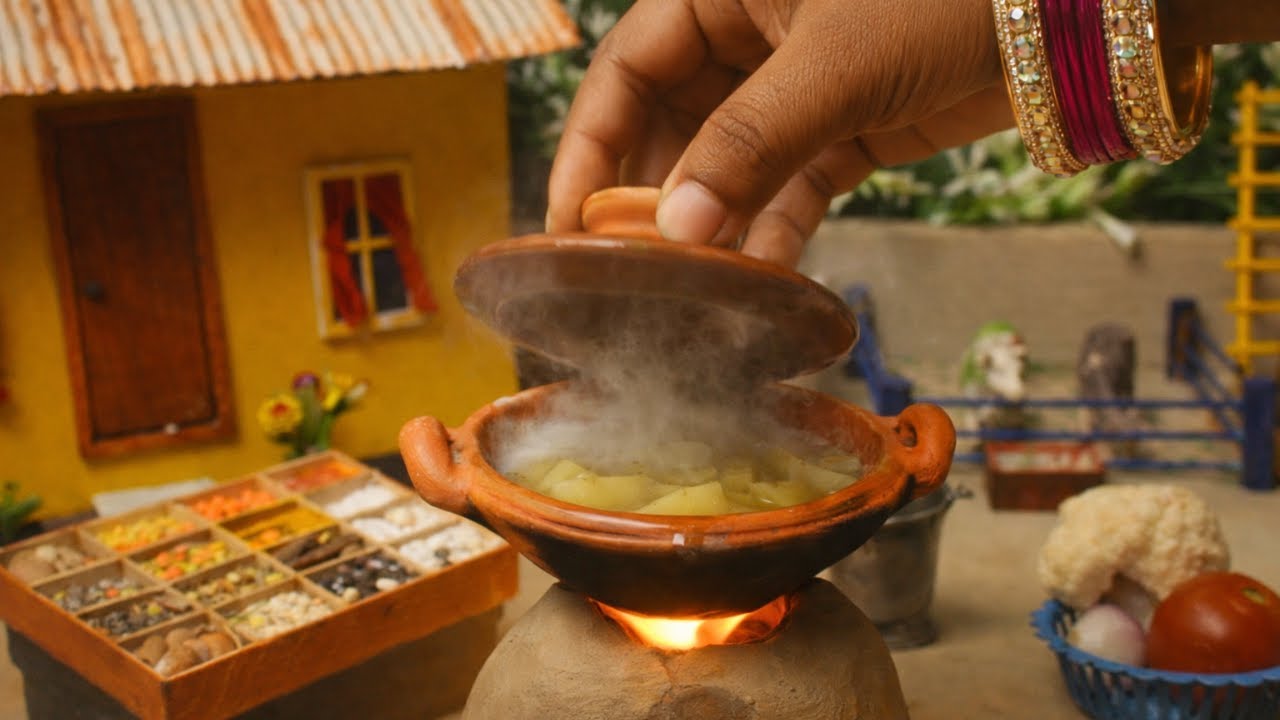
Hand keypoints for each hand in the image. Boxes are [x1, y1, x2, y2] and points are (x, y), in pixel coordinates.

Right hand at [547, 0, 1015, 266]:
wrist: (1070, 13)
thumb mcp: (835, 63)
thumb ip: (749, 143)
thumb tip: (677, 227)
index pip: (629, 69)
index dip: (591, 143)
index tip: (571, 219)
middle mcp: (750, 35)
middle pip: (671, 124)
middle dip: (652, 197)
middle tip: (632, 269)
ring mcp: (797, 88)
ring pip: (729, 166)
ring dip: (714, 225)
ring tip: (690, 287)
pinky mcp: (845, 131)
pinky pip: (790, 189)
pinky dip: (777, 233)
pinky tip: (762, 281)